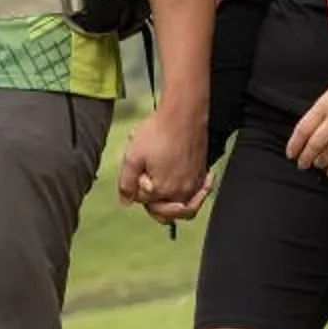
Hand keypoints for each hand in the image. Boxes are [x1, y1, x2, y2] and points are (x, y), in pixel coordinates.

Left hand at [119, 111, 211, 226]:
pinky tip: (191, 187)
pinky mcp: (202, 174)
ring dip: (176, 207)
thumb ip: (127, 182)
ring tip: (170, 199)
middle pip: (167, 213)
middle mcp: (182, 192)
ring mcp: (195, 184)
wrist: (183, 115)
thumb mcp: (133, 156)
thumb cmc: (157, 133)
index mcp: (163, 191)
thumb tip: (125, 201)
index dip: (138, 189)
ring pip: (186, 208)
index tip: (138, 172)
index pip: (146, 202)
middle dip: (156, 206)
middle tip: (150, 189)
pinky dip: (196, 195)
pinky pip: (200, 194)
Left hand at [286, 82, 327, 177]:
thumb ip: (313, 119)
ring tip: (317, 165)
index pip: (304, 129)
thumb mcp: (324, 100)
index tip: (290, 155)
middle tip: (302, 164)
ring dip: (322, 161)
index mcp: (324, 105)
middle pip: (317, 142)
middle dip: (306, 157)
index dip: (295, 145)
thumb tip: (300, 144)